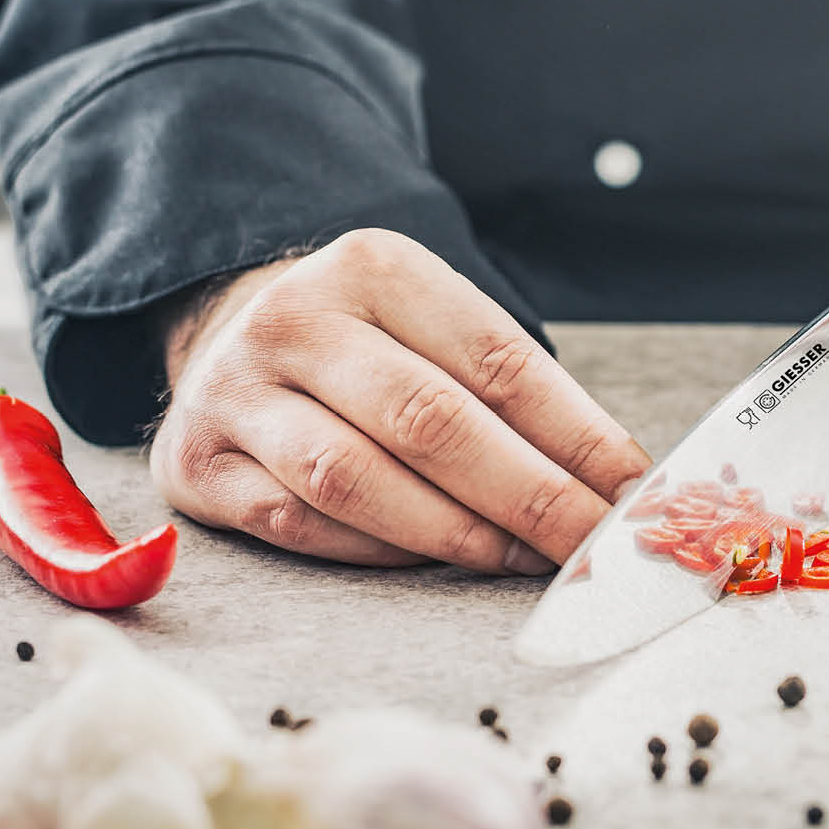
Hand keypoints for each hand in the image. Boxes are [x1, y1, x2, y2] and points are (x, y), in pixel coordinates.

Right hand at [150, 229, 651, 570]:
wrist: (232, 342)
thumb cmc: (370, 348)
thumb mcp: (434, 327)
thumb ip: (511, 392)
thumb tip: (614, 482)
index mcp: (372, 267)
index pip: (495, 358)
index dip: (574, 434)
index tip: (630, 489)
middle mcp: (293, 320)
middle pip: (430, 420)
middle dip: (529, 495)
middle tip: (590, 545)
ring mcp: (235, 393)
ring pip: (357, 479)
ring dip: (457, 534)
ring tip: (525, 560)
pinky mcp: (198, 468)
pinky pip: (302, 525)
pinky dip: (381, 551)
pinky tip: (436, 561)